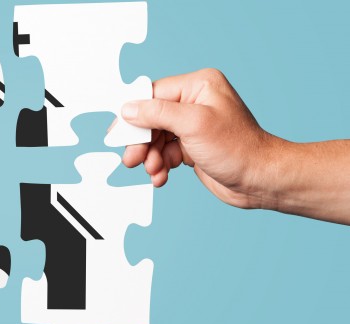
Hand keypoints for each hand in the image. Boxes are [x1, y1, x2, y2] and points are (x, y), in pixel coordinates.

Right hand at [115, 68, 282, 209]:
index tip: (119, 132)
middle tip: (132, 158)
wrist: (261, 180)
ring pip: (156, 137)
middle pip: (151, 118)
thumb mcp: (194, 124)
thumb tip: (129, 108)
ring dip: (150, 156)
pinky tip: (161, 176)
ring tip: (153, 170)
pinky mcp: (192, 146)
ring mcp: (193, 125)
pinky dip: (160, 165)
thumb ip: (158, 113)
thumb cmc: (240, 149)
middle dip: (141, 141)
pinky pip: (165, 152)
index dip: (133, 114)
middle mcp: (195, 102)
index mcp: (198, 85)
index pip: (153, 94)